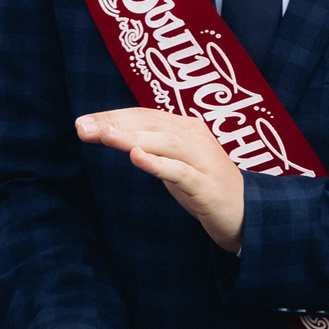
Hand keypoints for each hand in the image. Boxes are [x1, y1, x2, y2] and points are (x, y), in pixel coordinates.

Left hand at [77, 107, 246, 252]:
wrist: (246, 213)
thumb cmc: (203, 185)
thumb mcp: (174, 161)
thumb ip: (151, 145)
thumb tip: (112, 132)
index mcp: (187, 128)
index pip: (145, 115)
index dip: (113, 115)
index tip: (83, 122)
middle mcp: (196, 138)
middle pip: (152, 124)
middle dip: (115, 124)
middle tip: (82, 127)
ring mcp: (203, 161)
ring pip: (165, 142)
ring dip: (133, 138)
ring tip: (104, 136)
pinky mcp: (206, 186)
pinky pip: (181, 172)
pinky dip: (158, 163)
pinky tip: (137, 158)